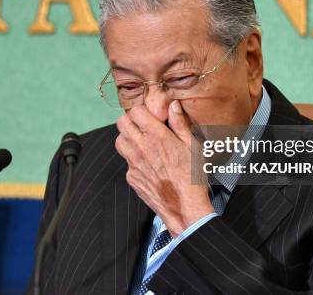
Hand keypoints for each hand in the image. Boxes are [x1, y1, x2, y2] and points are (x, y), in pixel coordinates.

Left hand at [115, 100, 213, 236]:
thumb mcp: (193, 146)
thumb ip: (180, 123)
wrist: (185, 208)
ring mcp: (133, 163)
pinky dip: (133, 159)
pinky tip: (147, 163)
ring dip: (128, 138)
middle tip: (143, 126)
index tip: (150, 116)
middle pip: (122, 123)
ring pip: (119, 141)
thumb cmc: (192, 177)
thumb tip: (173, 106)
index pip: (135, 111)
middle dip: (131, 121)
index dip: (142, 111)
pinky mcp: (131, 177)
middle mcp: (141, 148)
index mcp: (156, 136)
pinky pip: (126, 161)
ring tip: (142, 142)